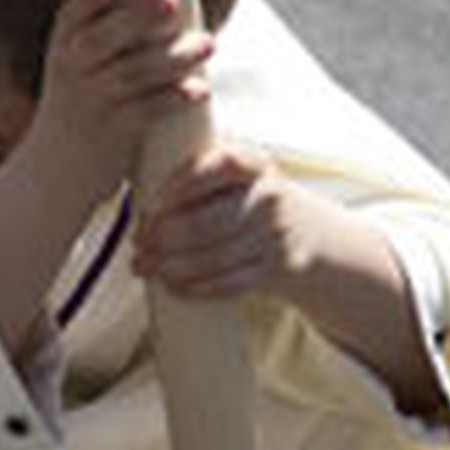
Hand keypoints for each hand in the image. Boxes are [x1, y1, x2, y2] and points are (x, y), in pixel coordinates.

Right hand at [21, 0, 213, 217]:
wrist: (55, 174)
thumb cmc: (78, 109)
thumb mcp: (76, 70)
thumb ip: (109, 35)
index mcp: (62, 50)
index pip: (70, 17)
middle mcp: (71, 75)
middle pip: (102, 40)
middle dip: (137, 17)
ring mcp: (91, 105)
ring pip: (133, 74)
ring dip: (174, 57)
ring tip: (208, 43)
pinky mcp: (113, 135)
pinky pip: (146, 112)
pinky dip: (174, 98)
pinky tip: (200, 89)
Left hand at [133, 142, 319, 303]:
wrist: (313, 236)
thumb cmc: (253, 201)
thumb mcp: (240, 175)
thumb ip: (200, 173)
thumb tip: (135, 185)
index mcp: (257, 164)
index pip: (219, 164)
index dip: (180, 183)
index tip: (151, 201)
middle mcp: (270, 198)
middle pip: (207, 221)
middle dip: (163, 236)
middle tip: (137, 243)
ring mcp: (277, 236)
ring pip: (214, 256)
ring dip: (170, 265)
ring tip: (142, 266)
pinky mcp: (278, 270)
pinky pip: (230, 282)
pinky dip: (196, 286)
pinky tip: (171, 284)